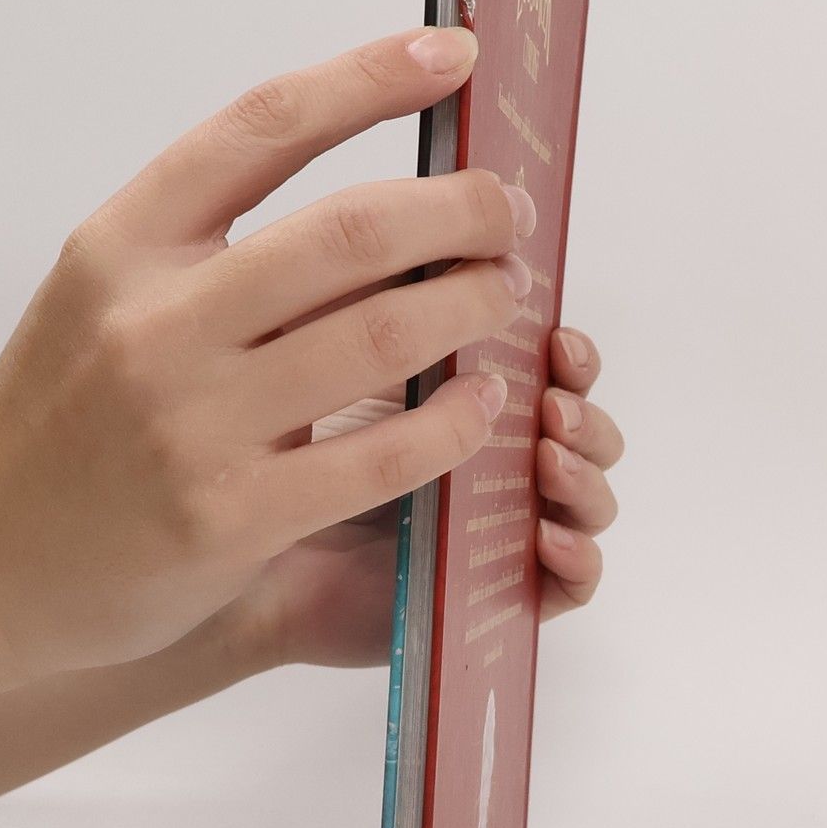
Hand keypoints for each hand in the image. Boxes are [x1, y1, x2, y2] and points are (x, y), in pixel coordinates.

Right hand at [0, 26, 537, 679]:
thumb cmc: (60, 417)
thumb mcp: (105, 293)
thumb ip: (211, 244)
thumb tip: (379, 203)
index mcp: (125, 243)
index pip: (264, 126)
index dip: (372, 78)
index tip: (454, 55)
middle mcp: (156, 321)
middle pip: (352, 231)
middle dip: (461, 210)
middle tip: (506, 214)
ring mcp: (194, 423)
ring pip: (381, 333)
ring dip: (473, 305)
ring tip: (505, 298)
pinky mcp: (233, 517)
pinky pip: (381, 455)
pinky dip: (455, 420)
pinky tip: (481, 402)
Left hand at [235, 325, 622, 667]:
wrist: (238, 547)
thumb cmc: (289, 441)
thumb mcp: (334, 358)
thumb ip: (385, 300)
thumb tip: (439, 236)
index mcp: (480, 392)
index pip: (555, 366)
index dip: (570, 350)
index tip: (554, 334)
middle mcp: (501, 455)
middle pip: (583, 427)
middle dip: (583, 406)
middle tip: (554, 401)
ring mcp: (503, 524)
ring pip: (588, 496)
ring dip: (585, 473)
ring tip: (549, 460)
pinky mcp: (497, 591)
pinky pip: (568, 583)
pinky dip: (578, 559)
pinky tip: (548, 536)